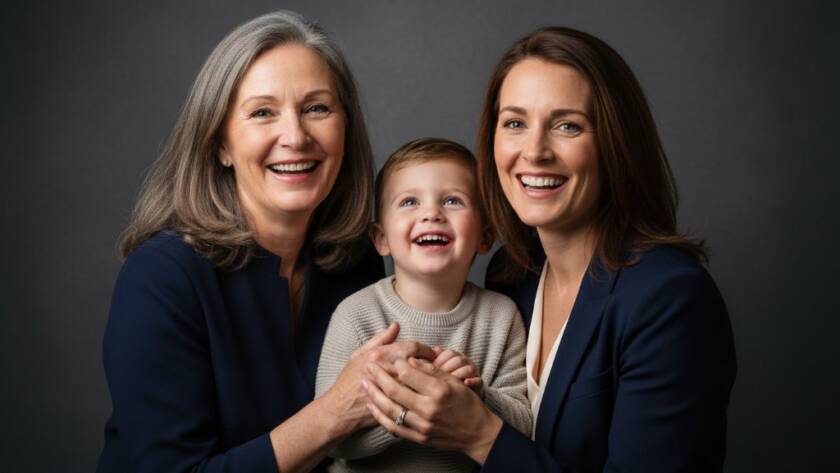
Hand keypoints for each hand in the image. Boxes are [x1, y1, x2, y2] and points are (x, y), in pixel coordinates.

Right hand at [320, 323, 436, 436]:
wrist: (340, 409)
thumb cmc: (349, 379)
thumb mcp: (359, 354)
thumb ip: (380, 339)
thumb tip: (396, 325)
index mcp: (381, 354)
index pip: (414, 347)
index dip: (426, 349)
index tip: (432, 353)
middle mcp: (389, 370)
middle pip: (421, 364)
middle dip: (432, 364)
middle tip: (438, 365)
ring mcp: (393, 389)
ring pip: (422, 381)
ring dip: (431, 380)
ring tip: (435, 379)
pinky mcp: (396, 405)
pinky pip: (417, 398)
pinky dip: (425, 395)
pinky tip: (428, 393)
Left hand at [362, 357, 502, 464]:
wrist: (476, 432)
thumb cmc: (466, 403)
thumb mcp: (453, 381)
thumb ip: (431, 370)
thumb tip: (410, 358)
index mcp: (439, 391)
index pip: (409, 374)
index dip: (394, 363)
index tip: (386, 355)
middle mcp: (429, 409)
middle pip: (395, 390)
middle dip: (378, 376)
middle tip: (368, 365)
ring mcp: (423, 425)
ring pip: (390, 409)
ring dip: (374, 394)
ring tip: (364, 383)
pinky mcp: (418, 437)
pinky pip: (393, 427)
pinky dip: (380, 415)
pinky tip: (372, 405)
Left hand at [432, 346, 482, 394]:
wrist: (461, 398)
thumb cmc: (445, 382)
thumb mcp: (437, 371)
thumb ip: (432, 363)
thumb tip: (428, 353)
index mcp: (455, 357)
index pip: (448, 353)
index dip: (439, 361)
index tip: (432, 370)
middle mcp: (465, 363)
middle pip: (458, 360)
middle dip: (447, 369)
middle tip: (439, 378)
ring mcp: (473, 372)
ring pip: (468, 369)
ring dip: (458, 375)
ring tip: (449, 383)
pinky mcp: (479, 383)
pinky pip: (478, 380)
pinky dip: (472, 381)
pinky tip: (465, 383)